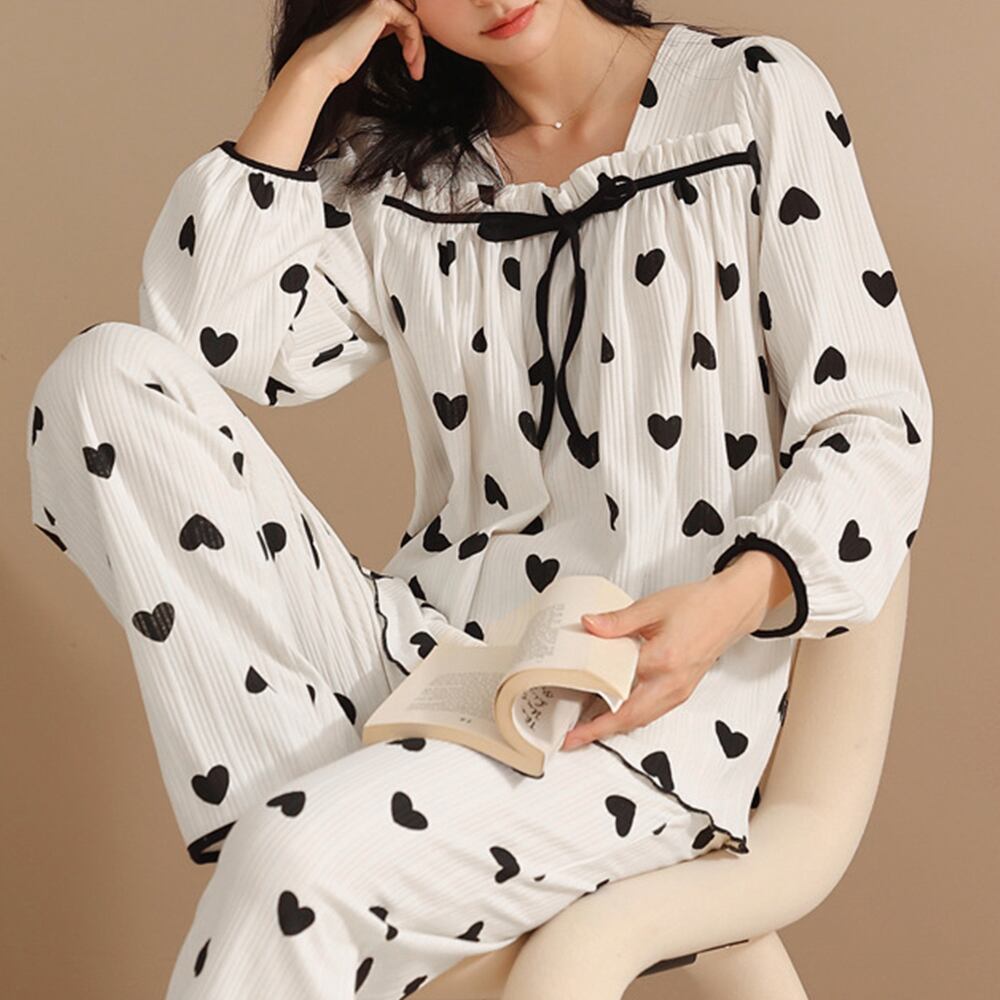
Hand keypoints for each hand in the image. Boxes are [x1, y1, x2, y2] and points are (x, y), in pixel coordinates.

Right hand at [297, 0, 427, 86]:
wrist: (322, 63)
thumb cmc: (339, 59)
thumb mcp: (369, 42)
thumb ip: (384, 32)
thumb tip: (411, 40)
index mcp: (369, 5)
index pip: (401, 16)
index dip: (413, 38)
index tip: (414, 60)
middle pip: (409, 16)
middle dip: (418, 45)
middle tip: (417, 70)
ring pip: (412, 20)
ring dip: (418, 48)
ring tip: (414, 69)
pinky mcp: (380, 6)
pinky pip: (411, 22)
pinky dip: (414, 43)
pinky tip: (408, 59)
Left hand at [561, 553, 786, 749]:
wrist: (729, 609)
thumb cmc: (699, 605)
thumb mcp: (653, 606)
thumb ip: (618, 620)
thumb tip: (590, 625)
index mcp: (664, 659)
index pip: (619, 688)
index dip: (591, 702)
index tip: (572, 717)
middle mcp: (672, 683)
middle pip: (630, 717)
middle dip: (599, 731)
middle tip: (573, 738)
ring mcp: (679, 691)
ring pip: (640, 719)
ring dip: (613, 727)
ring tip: (587, 728)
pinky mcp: (681, 692)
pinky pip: (651, 712)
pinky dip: (629, 717)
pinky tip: (613, 712)